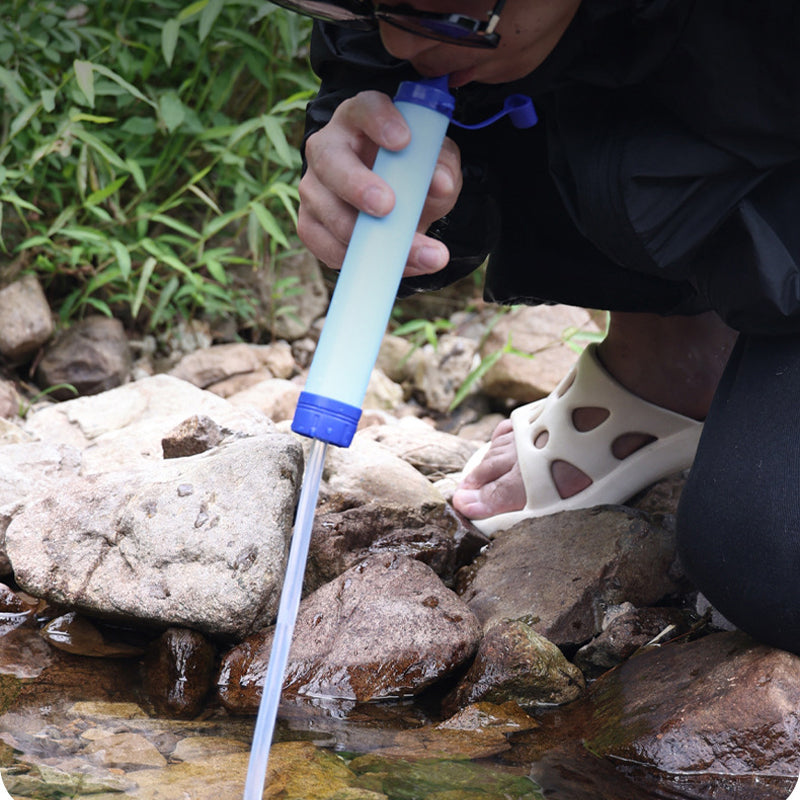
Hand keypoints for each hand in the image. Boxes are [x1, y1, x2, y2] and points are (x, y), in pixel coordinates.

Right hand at [298, 90, 461, 276]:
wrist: (394, 205)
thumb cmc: (412, 174)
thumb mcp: (436, 166)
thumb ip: (442, 168)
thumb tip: (440, 183)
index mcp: (360, 119)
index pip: (364, 108)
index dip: (380, 121)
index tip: (404, 141)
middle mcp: (328, 148)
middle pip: (331, 161)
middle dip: (358, 185)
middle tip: (387, 207)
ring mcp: (313, 186)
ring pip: (324, 208)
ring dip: (363, 236)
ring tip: (409, 252)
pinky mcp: (309, 222)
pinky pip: (321, 243)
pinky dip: (354, 258)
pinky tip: (388, 265)